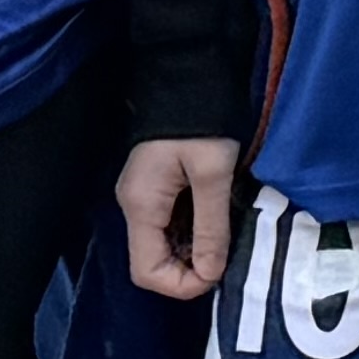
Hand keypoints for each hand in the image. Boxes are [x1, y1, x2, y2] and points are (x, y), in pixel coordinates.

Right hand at [120, 136, 244, 299]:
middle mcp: (133, 206)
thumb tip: (211, 273)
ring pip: (162, 246)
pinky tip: (215, 220)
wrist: (185, 73)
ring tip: (223, 235)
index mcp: (140, 206)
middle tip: (225, 254)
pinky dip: (191, 233)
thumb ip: (211, 227)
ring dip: (193, 251)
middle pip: (152, 263)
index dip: (181, 284)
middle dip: (189, 269)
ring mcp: (142, 197)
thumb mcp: (213, 174)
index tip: (217, 271)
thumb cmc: (200, 121)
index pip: (146, 272)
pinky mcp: (155, 187)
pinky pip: (169, 226)